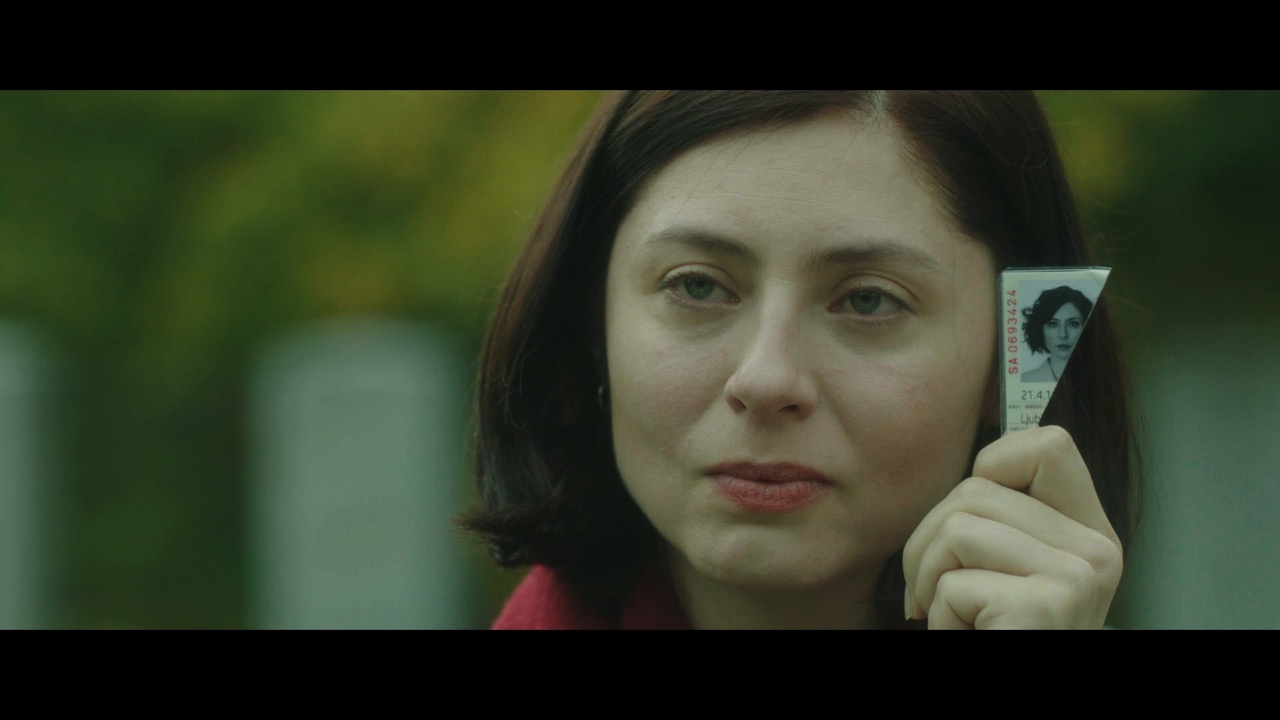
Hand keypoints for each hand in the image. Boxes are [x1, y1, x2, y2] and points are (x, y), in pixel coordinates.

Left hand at [902, 425, 1123, 628]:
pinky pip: (954, 583)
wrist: (1007, 698)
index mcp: (1090, 531)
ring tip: (953, 616)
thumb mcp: (1010, 566)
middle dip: (928, 539)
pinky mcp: (1046, 606)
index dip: (989, 466)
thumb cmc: (993, 630)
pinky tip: (969, 637)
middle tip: (934, 591)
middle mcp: (1098, 549)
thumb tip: (978, 460)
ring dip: (927, 579)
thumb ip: (1005, 518)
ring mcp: (1079, 577)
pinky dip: (941, 616)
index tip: (968, 522)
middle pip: (976, 488)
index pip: (1048, 444)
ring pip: (957, 528)